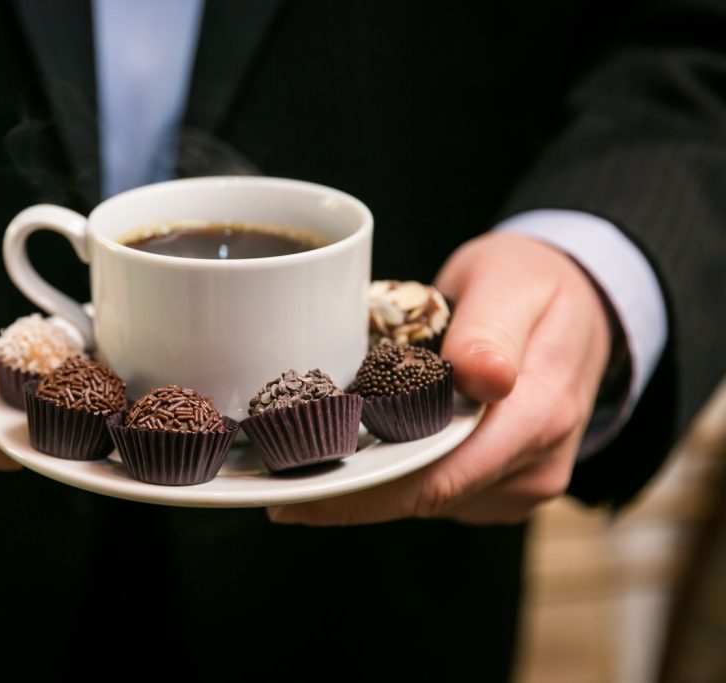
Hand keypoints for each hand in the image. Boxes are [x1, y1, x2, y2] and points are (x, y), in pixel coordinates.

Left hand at [267, 232, 611, 525]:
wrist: (583, 306)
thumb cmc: (534, 286)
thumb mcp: (513, 281)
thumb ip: (494, 328)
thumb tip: (482, 377)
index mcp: (539, 414)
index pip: (439, 476)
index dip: (364, 493)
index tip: (300, 492)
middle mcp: (535, 464)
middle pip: (425, 498)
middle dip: (349, 494)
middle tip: (279, 483)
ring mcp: (522, 481)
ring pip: (428, 499)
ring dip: (369, 485)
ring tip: (307, 460)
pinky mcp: (505, 484)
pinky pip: (441, 490)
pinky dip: (396, 474)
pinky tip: (356, 453)